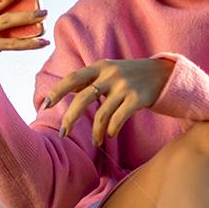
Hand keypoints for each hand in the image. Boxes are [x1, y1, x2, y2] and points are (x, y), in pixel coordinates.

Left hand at [41, 58, 175, 146]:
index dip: (57, 92)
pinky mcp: (137, 99)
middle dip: (70, 118)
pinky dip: (110, 130)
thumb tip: (64, 90)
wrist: (164, 74)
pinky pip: (118, 119)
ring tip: (96, 141)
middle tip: (63, 133)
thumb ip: (89, 80)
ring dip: (96, 132)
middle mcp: (110, 74)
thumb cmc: (131, 76)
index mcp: (100, 67)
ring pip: (101, 114)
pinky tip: (109, 135)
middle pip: (83, 98)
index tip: (44, 105)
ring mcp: (124, 87)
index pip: (73, 78)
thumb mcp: (109, 71)